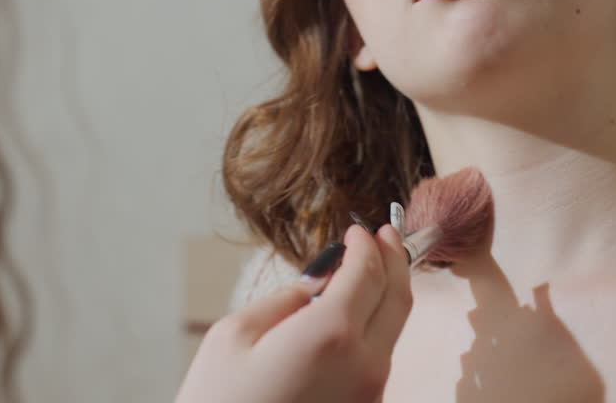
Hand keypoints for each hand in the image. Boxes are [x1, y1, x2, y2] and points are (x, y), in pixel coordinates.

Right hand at [175, 223, 412, 402]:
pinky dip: (375, 329)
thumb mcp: (236, 335)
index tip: (359, 229)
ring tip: (372, 272)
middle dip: (394, 261)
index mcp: (332, 333)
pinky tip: (355, 318)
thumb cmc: (218, 402)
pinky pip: (378, 361)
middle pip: (397, 299)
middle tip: (387, 237)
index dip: (367, 245)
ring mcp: (369, 394)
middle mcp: (364, 364)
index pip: (367, 272)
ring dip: (387, 295)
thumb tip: (318, 283)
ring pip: (392, 331)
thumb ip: (286, 300)